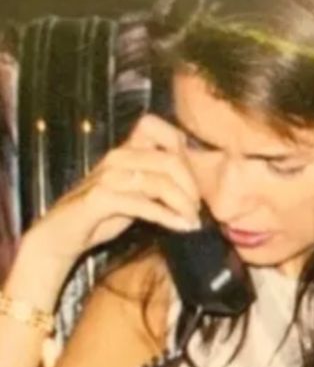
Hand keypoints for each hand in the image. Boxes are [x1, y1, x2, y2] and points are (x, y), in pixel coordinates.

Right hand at [27, 113, 200, 271]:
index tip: (195, 184)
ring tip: (192, 222)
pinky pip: (143, 204)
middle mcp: (119, 156)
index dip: (188, 155)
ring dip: (183, 205)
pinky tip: (181, 227)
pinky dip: (168, 217)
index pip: (166, 133)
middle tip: (197, 210)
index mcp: (129, 150)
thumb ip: (160, 182)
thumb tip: (198, 188)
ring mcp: (108, 175)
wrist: (64, 233)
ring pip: (160, 182)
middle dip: (192, 188)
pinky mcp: (100, 197)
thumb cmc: (104, 212)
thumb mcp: (137, 192)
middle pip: (171, 161)